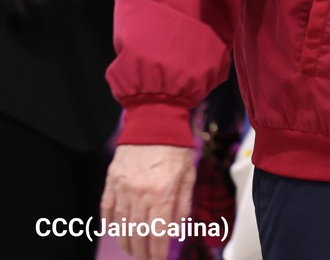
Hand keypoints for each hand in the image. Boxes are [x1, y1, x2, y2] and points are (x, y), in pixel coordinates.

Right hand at [100, 144, 195, 259]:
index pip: (158, 233)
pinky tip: (115, 231)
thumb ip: (182, 202)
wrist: (155, 117)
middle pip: (138, 233)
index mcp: (162, 192)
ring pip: (122, 225)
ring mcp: (123, 187)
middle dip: (142, 252)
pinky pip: (107, 209)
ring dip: (127, 242)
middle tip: (146, 259)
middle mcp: (141, 193)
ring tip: (132, 250)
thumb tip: (176, 227)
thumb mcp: (188, 173)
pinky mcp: (112, 179)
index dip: (158, 252)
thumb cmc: (175, 144)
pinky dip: (110, 223)